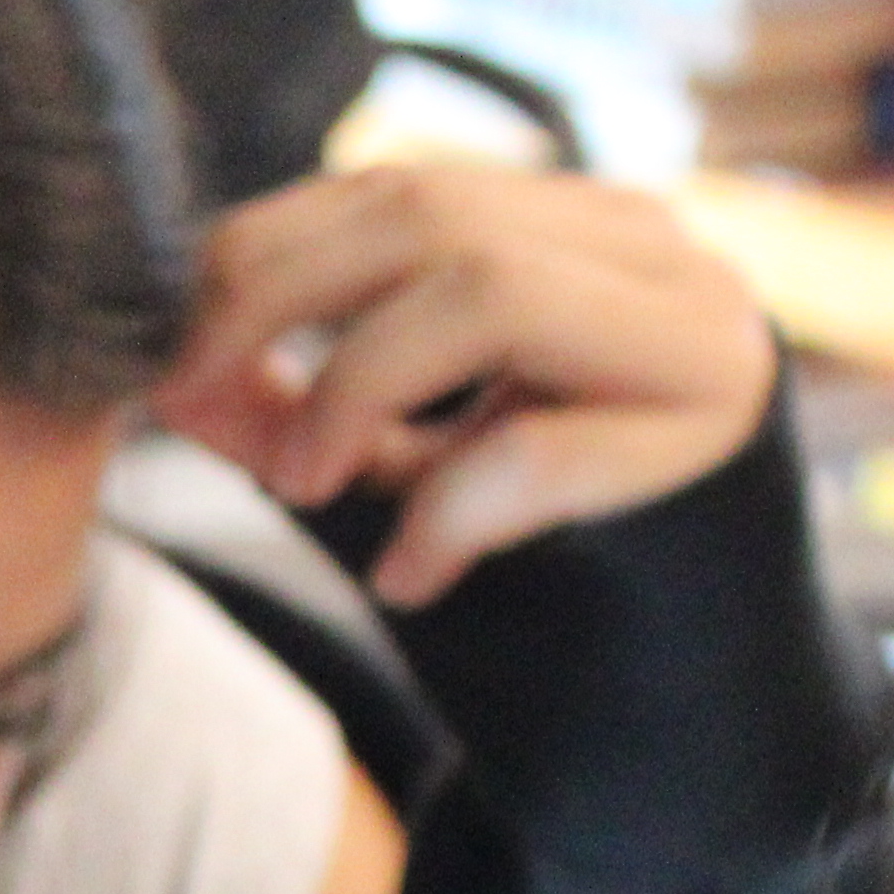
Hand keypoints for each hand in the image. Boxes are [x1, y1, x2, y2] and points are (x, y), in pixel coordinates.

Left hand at [151, 164, 775, 609]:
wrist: (695, 704)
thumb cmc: (543, 582)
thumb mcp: (394, 478)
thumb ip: (295, 416)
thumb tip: (175, 379)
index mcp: (567, 234)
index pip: (391, 189)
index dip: (261, 255)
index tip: (173, 355)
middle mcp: (644, 250)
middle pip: (425, 210)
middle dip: (273, 300)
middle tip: (193, 400)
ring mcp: (695, 321)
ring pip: (486, 287)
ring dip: (354, 389)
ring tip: (305, 489)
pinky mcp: (721, 422)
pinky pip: (543, 439)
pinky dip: (443, 511)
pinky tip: (411, 577)